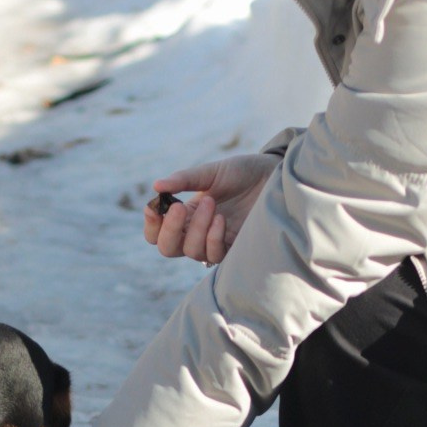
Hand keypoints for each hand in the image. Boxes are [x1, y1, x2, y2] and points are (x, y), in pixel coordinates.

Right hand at [144, 153, 277, 264]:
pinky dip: (213, 238)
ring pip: (191, 252)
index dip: (151, 224)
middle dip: (170, 230)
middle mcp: (196, 231)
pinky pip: (214, 255)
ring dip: (196, 229)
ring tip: (211, 203)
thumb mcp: (211, 172)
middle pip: (168, 248)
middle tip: (179, 207)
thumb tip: (157, 186)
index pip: (157, 231)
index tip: (154, 207)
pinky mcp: (234, 248)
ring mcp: (214, 241)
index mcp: (185, 213)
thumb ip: (185, 179)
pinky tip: (221, 219)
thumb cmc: (243, 172)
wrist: (274, 176)